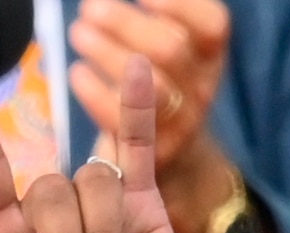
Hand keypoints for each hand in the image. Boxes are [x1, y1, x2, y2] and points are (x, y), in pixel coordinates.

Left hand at [68, 0, 227, 180]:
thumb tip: (108, 4)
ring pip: (152, 85)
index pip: (213, 25)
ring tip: (78, 33)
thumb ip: (149, 30)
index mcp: (208, 57)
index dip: (182, 6)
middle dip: (127, 24)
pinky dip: (96, 93)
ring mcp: (181, 122)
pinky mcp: (155, 151)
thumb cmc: (153, 97)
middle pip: (172, 49)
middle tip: (90, 9)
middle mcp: (201, 87)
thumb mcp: (165, 61)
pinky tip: (76, 72)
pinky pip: (124, 120)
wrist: (161, 160)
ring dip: (109, 54)